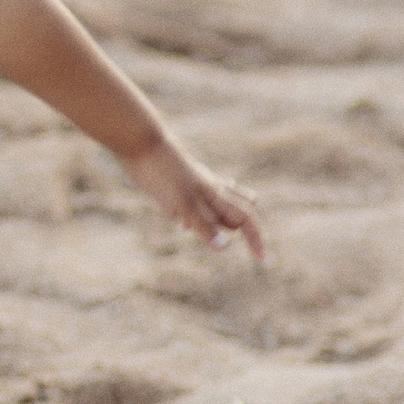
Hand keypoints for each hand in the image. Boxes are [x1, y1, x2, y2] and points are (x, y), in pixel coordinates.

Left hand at [120, 137, 265, 260]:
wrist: (141, 143)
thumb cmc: (162, 174)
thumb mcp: (182, 203)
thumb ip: (203, 224)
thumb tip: (225, 247)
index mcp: (215, 196)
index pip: (244, 220)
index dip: (254, 240)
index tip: (261, 259)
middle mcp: (210, 189)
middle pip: (237, 211)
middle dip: (241, 228)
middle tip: (244, 243)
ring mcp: (194, 184)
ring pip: (219, 202)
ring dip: (220, 219)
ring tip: (222, 229)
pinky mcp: (177, 181)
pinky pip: (194, 199)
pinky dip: (195, 212)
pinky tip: (181, 222)